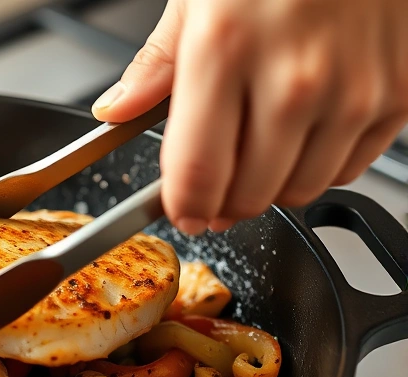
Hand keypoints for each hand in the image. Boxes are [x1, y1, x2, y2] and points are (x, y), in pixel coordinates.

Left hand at [92, 0, 407, 234]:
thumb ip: (157, 62)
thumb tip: (116, 109)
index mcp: (227, 50)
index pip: (197, 170)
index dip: (183, 205)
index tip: (179, 209)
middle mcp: (294, 78)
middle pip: (248, 194)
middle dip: (221, 202)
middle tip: (213, 184)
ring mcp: (352, 91)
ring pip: (299, 190)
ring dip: (269, 187)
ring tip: (256, 152)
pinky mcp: (398, 95)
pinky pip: (349, 168)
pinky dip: (320, 165)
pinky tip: (303, 133)